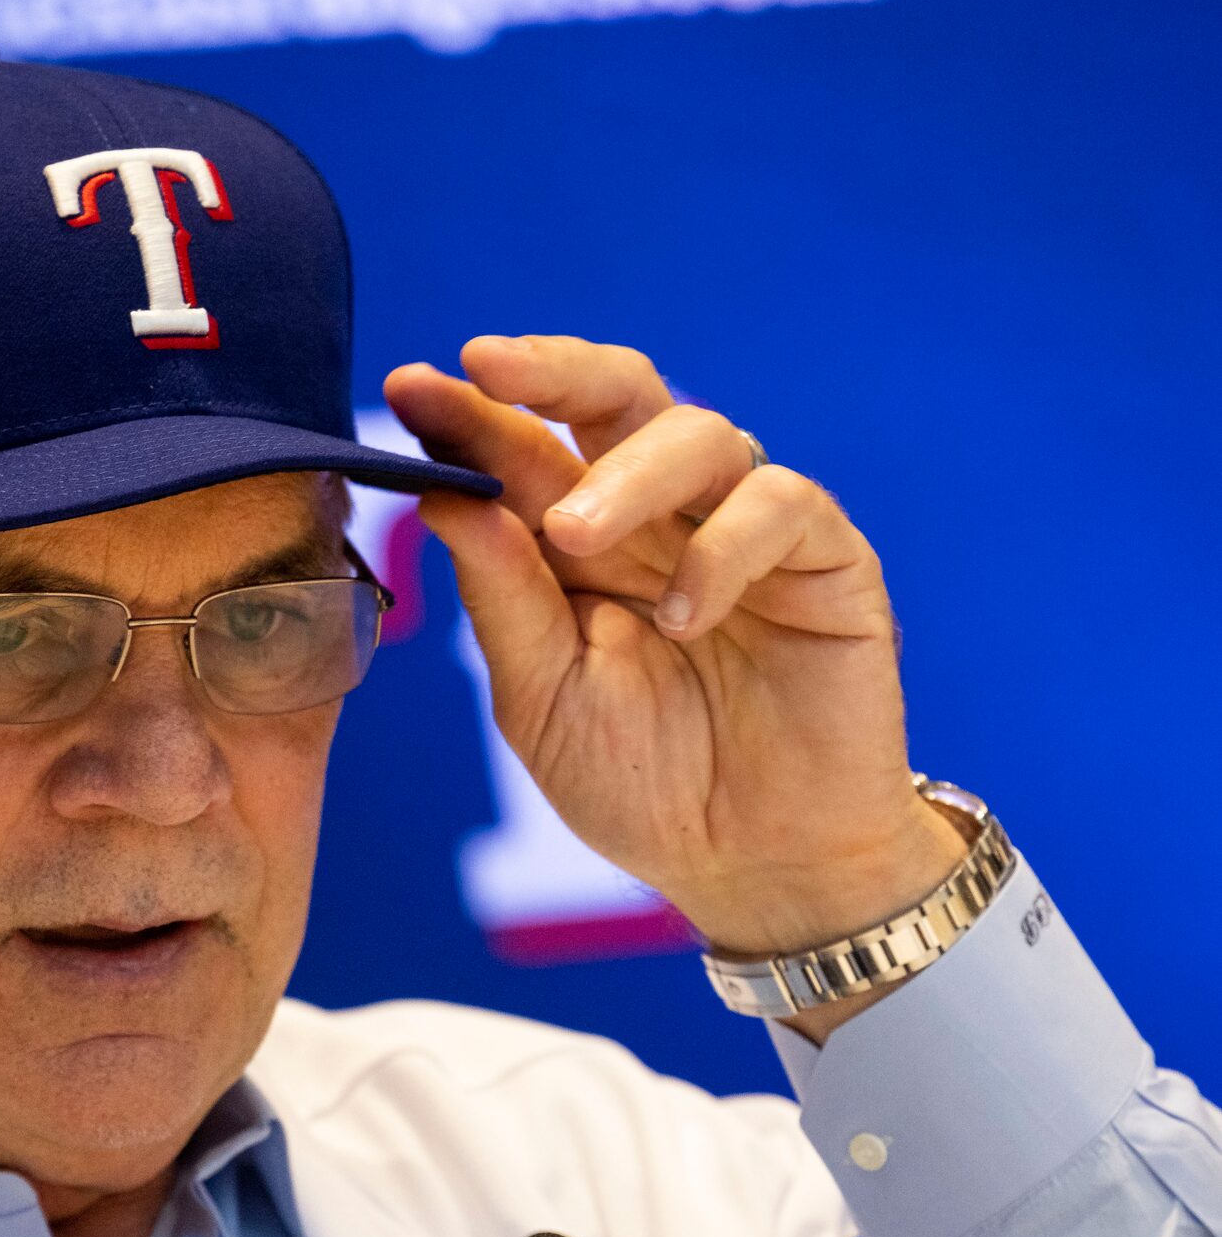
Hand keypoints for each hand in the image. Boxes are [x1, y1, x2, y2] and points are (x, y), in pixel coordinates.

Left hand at [385, 337, 964, 995]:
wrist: (752, 866)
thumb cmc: (640, 784)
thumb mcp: (543, 699)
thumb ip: (502, 599)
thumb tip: (440, 496)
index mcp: (582, 545)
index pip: (528, 452)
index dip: (471, 415)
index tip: (411, 387)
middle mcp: (662, 518)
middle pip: (619, 398)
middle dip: (553, 372)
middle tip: (489, 370)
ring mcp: (746, 531)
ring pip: (700, 435)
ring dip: (628, 475)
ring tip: (576, 538)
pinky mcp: (826, 560)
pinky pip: (781, 505)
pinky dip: (723, 549)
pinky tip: (682, 617)